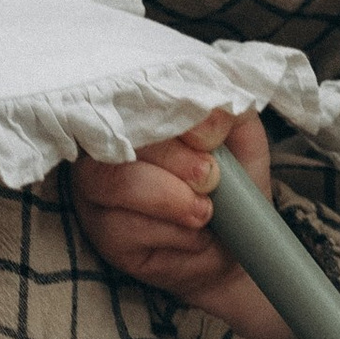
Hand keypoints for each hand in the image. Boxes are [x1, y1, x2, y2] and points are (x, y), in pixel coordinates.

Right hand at [68, 105, 293, 338]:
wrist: (235, 246)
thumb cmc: (231, 187)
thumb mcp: (242, 142)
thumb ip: (231, 114)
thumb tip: (212, 112)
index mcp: (138, 109)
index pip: (138, 92)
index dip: (175, 112)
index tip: (211, 138)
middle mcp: (107, 141)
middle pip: (124, 136)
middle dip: (177, 160)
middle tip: (211, 179)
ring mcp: (97, 186)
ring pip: (119, 182)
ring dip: (173, 200)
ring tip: (205, 212)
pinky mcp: (102, 231)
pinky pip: (127, 227)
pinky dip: (172, 233)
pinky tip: (193, 237)